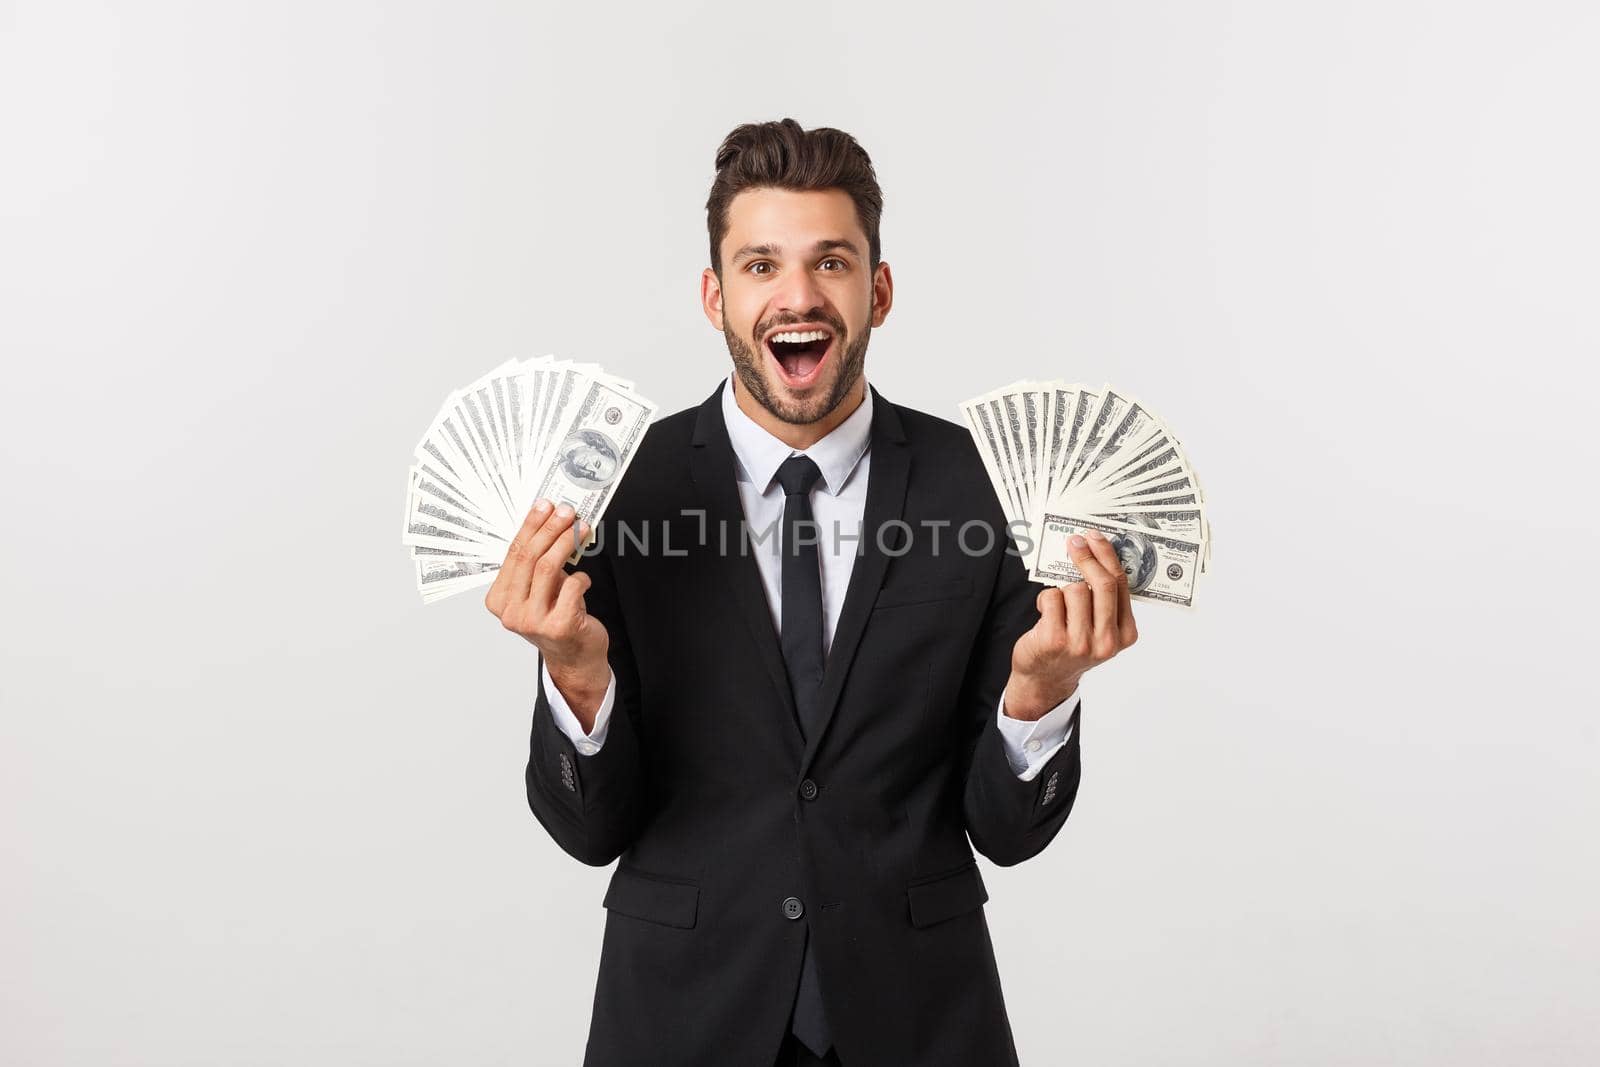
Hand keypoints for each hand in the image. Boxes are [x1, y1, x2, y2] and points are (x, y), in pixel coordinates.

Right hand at [484, 500, 610, 722]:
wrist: (575, 657)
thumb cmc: (557, 618)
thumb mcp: (538, 591)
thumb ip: (537, 565)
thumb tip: (551, 521)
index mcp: (499, 600)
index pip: (513, 554)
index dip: (530, 526)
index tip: (545, 506)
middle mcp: (511, 613)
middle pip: (529, 558)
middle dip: (550, 529)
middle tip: (566, 512)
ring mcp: (533, 621)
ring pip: (548, 568)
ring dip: (567, 543)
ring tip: (581, 529)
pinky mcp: (558, 626)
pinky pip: (572, 586)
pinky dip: (581, 577)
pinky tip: (584, 579)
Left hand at [1004, 528, 1138, 719]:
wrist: (1045, 678)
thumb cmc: (1073, 645)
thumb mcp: (1099, 627)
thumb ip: (1104, 600)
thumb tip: (1096, 553)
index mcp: (1125, 634)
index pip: (1120, 585)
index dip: (1107, 556)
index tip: (1095, 537)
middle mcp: (1107, 641)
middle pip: (1102, 584)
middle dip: (1087, 557)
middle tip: (1075, 542)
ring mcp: (1081, 643)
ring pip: (1074, 590)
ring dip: (1063, 588)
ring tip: (1058, 604)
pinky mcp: (1054, 640)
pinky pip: (1051, 598)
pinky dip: (1046, 598)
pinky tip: (1046, 612)